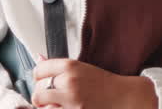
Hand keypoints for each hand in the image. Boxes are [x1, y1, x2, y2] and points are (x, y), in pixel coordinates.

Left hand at [31, 58, 155, 108]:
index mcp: (71, 66)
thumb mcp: (82, 69)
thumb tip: (38, 58)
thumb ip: (59, 67)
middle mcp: (69, 81)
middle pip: (38, 90)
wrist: (123, 97)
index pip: (39, 69)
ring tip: (56, 105)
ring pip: (42, 105)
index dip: (38, 77)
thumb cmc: (104, 84)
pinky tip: (64, 108)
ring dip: (46, 106)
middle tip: (49, 97)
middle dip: (41, 95)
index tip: (42, 81)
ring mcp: (71, 99)